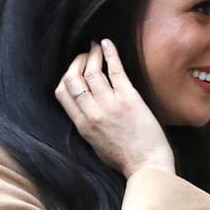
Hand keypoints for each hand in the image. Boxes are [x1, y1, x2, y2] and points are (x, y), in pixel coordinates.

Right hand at [55, 39, 174, 178]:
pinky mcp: (129, 98)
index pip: (62, 93)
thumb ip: (87, 125)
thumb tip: (84, 107)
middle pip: (73, 78)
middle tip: (84, 55)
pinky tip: (106, 43)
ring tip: (95, 47)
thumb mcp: (95, 145)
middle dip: (76, 62)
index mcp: (82, 126)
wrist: (147, 166)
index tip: (73, 70)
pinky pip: (115, 69)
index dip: (66, 76)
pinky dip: (109, 53)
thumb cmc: (124, 159)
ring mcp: (110, 105)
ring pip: (92, 71)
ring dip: (92, 54)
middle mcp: (92, 113)